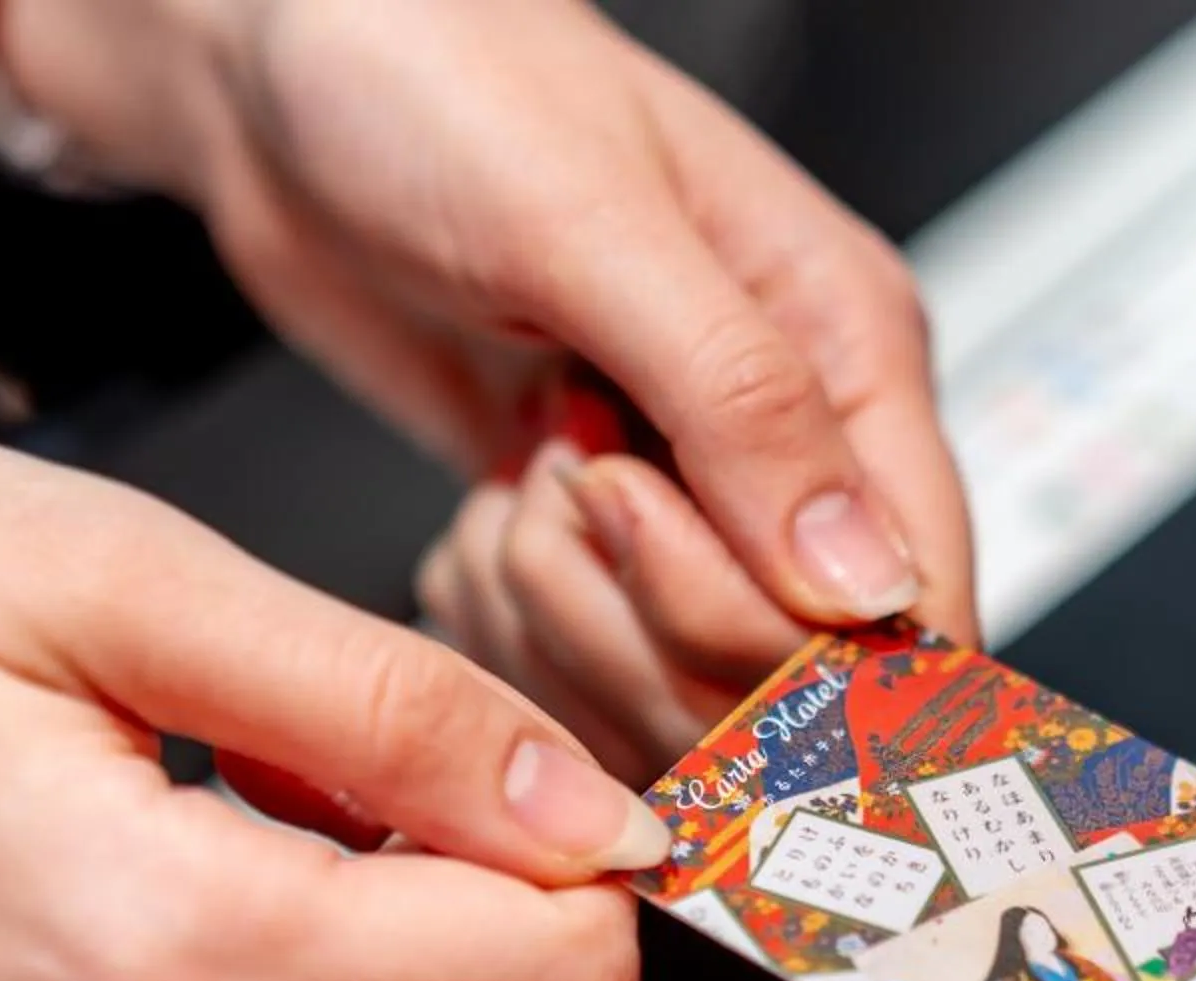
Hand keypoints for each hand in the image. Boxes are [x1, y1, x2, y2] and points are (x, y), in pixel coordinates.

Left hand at [0, 0, 975, 777]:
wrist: (278, 74)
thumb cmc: (437, 80)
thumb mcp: (591, 227)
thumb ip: (742, 403)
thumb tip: (862, 580)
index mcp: (851, 346)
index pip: (916, 591)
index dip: (815, 660)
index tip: (684, 626)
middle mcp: (788, 443)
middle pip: (788, 670)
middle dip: (651, 615)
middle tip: (563, 472)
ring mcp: (686, 502)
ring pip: (673, 690)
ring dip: (564, 612)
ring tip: (518, 472)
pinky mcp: (589, 544)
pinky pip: (574, 673)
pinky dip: (506, 618)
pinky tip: (478, 516)